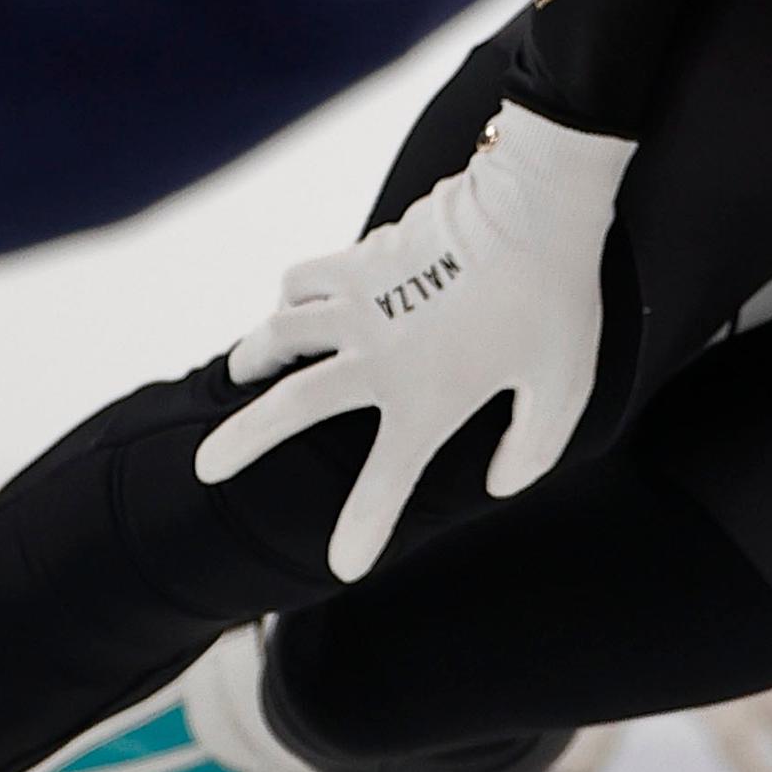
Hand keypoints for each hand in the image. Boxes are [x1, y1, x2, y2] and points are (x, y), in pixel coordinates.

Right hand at [193, 102, 634, 578]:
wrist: (536, 206)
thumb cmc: (557, 299)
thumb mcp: (564, 389)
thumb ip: (532, 449)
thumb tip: (497, 484)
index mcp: (429, 399)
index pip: (386, 483)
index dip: (362, 529)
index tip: (343, 566)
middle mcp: (380, 357)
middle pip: (290, 407)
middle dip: (242, 443)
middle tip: (207, 467)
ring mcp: (362, 303)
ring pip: (279, 333)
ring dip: (252, 358)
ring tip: (240, 372)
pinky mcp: (361, 257)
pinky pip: (302, 279)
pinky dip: (288, 298)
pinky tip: (292, 305)